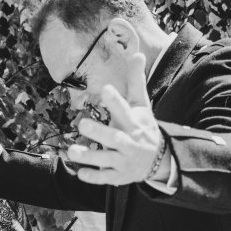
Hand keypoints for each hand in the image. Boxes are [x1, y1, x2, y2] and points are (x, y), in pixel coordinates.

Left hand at [66, 52, 164, 184]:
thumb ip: (135, 81)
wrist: (159, 160)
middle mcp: (129, 141)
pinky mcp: (118, 175)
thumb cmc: (143, 126)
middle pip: (115, 137)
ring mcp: (124, 160)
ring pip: (107, 159)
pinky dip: (94, 176)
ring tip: (72, 151)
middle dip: (99, 132)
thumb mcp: (141, 105)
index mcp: (134, 122)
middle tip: (82, 123)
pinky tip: (80, 173)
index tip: (105, 88)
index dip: (116, 100)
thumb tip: (136, 53)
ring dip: (90, 155)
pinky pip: (105, 177)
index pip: (125, 110)